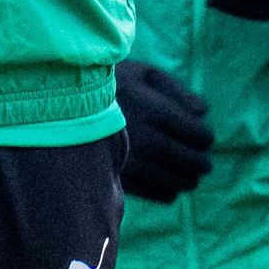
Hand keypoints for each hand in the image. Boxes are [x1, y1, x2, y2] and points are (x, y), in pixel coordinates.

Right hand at [112, 59, 214, 203]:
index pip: (197, 134)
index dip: (205, 138)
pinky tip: (168, 183)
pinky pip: (159, 194)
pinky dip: (169, 191)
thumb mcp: (142, 73)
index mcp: (155, 111)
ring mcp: (134, 163)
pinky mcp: (122, 180)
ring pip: (177, 181)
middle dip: (201, 162)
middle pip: (191, 160)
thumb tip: (203, 111)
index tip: (205, 139)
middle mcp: (147, 140)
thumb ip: (176, 89)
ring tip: (190, 175)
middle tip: (203, 162)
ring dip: (188, 179)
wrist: (63, 108)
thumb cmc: (110, 85)